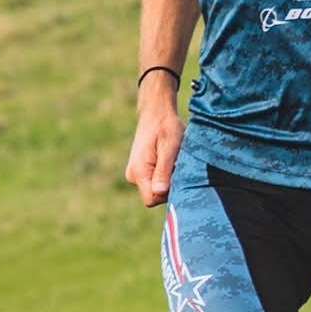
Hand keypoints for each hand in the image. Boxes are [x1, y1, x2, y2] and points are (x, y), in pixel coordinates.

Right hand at [124, 78, 181, 206]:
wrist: (156, 112)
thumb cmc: (166, 126)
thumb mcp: (169, 146)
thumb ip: (163, 170)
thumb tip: (160, 192)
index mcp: (138, 171)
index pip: (152, 199)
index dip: (168, 192)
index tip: (177, 174)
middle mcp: (133, 176)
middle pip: (154, 197)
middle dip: (169, 185)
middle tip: (177, 164)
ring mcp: (135, 174)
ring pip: (156, 190)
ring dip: (168, 180)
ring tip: (173, 160)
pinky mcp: (140, 171)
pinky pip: (155, 182)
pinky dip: (165, 175)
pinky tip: (169, 161)